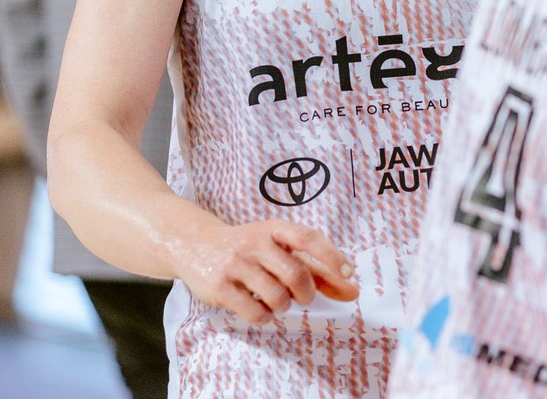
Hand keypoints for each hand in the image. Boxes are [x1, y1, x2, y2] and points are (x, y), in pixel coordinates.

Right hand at [178, 219, 358, 323]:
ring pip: (277, 297)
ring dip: (284, 307)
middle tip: (302, 297)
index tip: (349, 273)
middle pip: (296, 274)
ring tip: (276, 302)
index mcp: (273, 229)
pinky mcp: (220, 287)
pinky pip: (256, 313)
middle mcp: (254, 243)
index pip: (308, 238)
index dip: (331, 257)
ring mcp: (236, 264)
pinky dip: (265, 317)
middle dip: (306, 294)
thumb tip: (352, 291)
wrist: (194, 244)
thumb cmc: (247, 249)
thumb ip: (315, 269)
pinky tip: (259, 310)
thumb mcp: (277, 249)